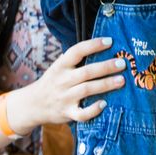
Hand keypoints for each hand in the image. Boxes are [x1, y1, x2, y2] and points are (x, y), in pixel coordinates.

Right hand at [7, 37, 125, 130]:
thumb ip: (75, 60)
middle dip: (106, 67)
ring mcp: (65, 97)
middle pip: (86, 72)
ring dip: (105, 85)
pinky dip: (93, 110)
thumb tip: (103, 48)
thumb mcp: (58, 68)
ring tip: (121, 80)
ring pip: (87, 90)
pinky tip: (104, 104)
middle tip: (122, 63)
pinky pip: (81, 113)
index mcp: (60, 66)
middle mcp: (62, 80)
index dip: (93, 45)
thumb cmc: (52, 82)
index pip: (77, 51)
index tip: (110, 41)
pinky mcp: (67, 113)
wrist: (33, 104)